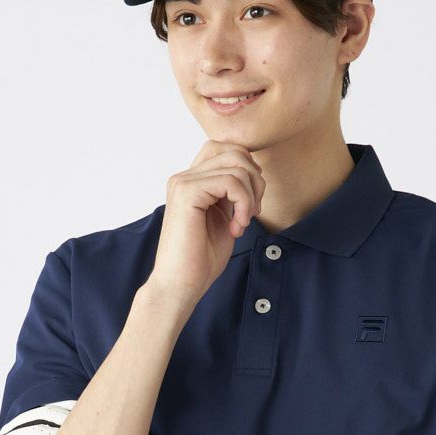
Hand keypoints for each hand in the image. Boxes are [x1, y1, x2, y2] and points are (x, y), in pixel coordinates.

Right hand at [149, 140, 265, 305]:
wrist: (180, 285)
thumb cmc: (201, 259)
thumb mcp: (224, 217)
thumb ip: (232, 193)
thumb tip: (254, 172)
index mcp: (192, 181)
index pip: (226, 149)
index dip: (248, 170)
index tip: (250, 204)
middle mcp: (184, 177)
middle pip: (235, 152)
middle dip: (255, 182)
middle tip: (251, 213)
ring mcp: (183, 182)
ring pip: (237, 166)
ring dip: (251, 197)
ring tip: (241, 223)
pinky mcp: (187, 192)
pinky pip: (231, 182)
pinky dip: (243, 204)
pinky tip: (236, 227)